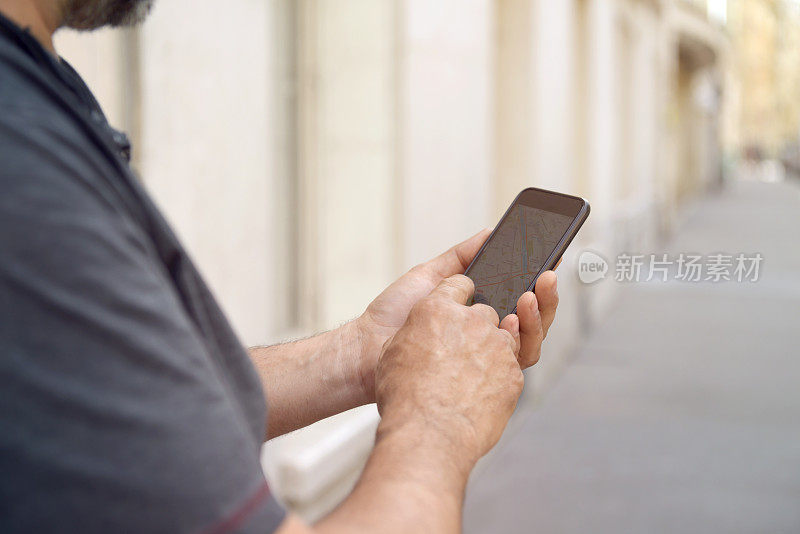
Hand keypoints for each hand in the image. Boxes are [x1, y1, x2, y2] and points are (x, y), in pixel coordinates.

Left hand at [355, 229, 559, 398]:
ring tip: (531, 295)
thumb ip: (462, 258)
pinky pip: (515, 359)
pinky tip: (513, 320)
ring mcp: (487, 355)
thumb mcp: (430, 277)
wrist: (368, 347)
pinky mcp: (482, 376)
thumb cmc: (394, 314)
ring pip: (530, 338)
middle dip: (546, 296)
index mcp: (478, 311)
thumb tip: (491, 232)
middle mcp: (487, 334)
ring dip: (539, 316)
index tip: (551, 256)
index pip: (519, 295)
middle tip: (547, 275)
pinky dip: (521, 339)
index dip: (538, 280)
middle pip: (533, 317)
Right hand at [374, 275, 523, 465]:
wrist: (427, 435)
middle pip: (484, 311)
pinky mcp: (513, 372)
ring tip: (473, 373)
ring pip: (503, 337)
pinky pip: (510, 366)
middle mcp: (471, 321)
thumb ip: (416, 332)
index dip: (456, 294)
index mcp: (436, 309)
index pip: (456, 285)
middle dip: (477, 326)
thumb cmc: (403, 396)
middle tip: (463, 349)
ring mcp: (496, 346)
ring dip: (492, 349)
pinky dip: (500, 375)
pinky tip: (482, 391)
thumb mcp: (395, 353)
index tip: (457, 302)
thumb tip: (425, 332)